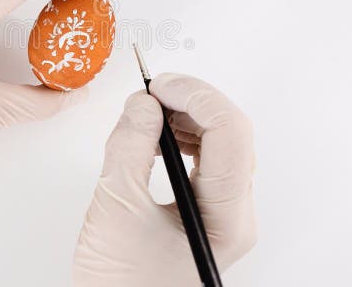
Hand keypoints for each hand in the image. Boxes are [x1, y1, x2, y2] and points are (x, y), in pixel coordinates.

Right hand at [73, 74, 255, 286]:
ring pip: (220, 144)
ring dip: (186, 117)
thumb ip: (130, 148)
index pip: (231, 133)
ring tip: (148, 111)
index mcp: (226, 217)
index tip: (160, 84)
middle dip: (190, 103)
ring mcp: (222, 213)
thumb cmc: (120, 284)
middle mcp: (235, 214)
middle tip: (151, 92)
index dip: (196, 97)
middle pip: (231, 134)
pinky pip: (205, 161)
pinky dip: (182, 137)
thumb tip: (143, 104)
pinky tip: (155, 134)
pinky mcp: (205, 212)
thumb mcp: (116, 208)